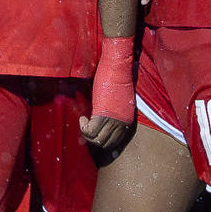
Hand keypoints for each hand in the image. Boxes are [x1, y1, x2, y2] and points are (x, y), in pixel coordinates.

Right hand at [80, 36, 135, 155]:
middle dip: (94, 140)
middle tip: (86, 131)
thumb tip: (104, 118)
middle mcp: (122, 124)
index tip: (94, 135)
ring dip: (87, 134)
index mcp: (127, 121)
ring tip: (84, 123)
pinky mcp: (103, 115)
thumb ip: (114, 112)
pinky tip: (82, 118)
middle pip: (106, 144)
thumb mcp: (118, 102)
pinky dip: (84, 127)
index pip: (115, 141)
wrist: (118, 68)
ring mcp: (113, 121)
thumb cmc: (117, 79)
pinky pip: (90, 131)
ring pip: (97, 140)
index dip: (103, 141)